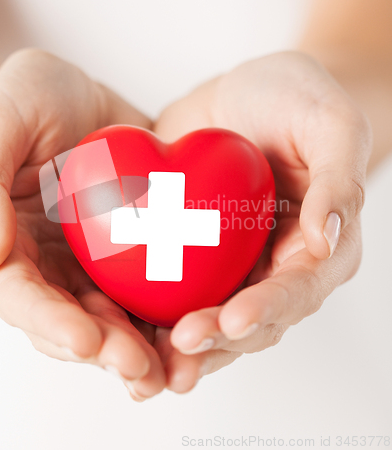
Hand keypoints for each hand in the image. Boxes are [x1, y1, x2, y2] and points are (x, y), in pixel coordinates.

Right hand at [0, 49, 164, 400]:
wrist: (76, 94)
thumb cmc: (28, 100)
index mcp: (3, 245)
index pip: (20, 296)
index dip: (49, 323)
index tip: (85, 340)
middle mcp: (45, 264)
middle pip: (70, 320)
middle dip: (104, 350)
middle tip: (141, 370)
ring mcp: (87, 261)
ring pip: (111, 315)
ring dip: (139, 347)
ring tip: (171, 369)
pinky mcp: (128, 250)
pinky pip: (146, 286)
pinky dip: (166, 312)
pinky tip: (194, 326)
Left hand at [154, 51, 371, 392]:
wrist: (247, 91)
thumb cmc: (297, 100)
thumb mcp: (329, 125)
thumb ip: (338, 180)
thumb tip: (327, 239)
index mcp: (316, 246)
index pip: (297, 290)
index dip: (267, 310)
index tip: (232, 320)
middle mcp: (272, 265)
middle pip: (248, 319)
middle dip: (215, 339)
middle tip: (179, 348)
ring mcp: (228, 261)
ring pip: (207, 315)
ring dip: (179, 345)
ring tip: (146, 366)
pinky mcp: (189, 249)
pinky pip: (169, 286)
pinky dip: (146, 312)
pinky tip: (120, 328)